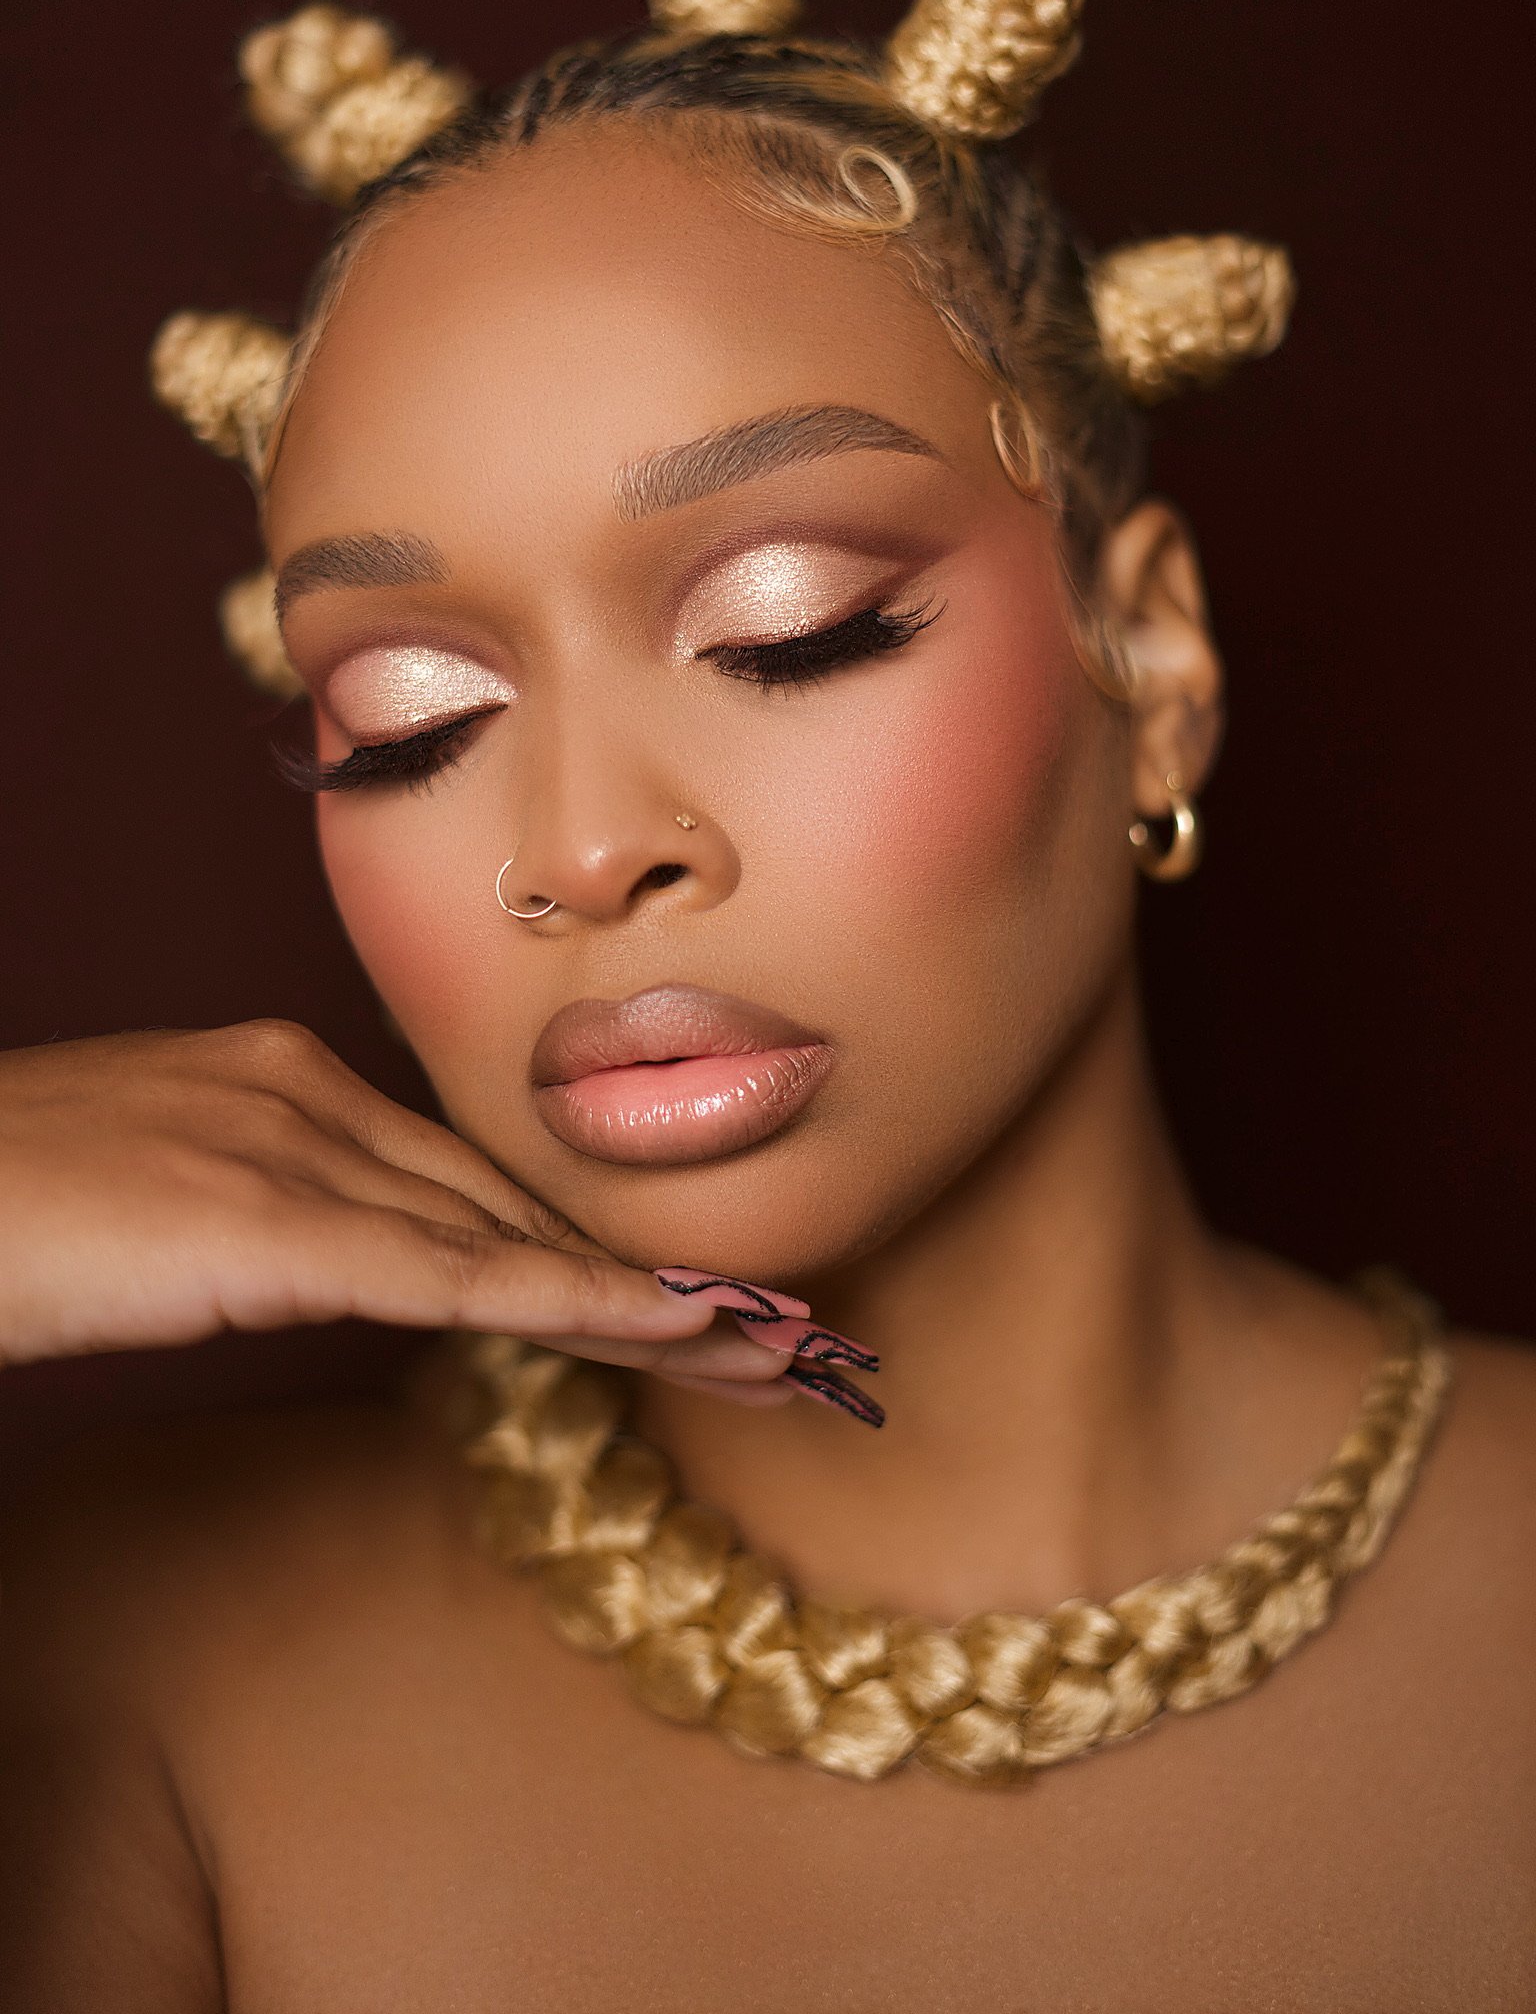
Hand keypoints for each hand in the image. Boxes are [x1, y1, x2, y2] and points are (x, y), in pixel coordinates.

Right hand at [0, 1023, 802, 1402]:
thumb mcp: (154, 1203)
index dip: (583, 1238)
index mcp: (281, 1076)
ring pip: (512, 1234)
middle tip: (785, 1333)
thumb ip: (259, 1218)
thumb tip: (352, 1263)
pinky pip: (456, 1272)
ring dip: (656, 1302)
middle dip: (653, 1275)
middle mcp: (308, 1091)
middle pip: (516, 1199)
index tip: (687, 1292)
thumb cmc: (0, 1205)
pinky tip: (675, 1332)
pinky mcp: (268, 1221)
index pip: (469, 1175)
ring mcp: (290, 1147)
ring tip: (780, 1354)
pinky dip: (580, 1301)